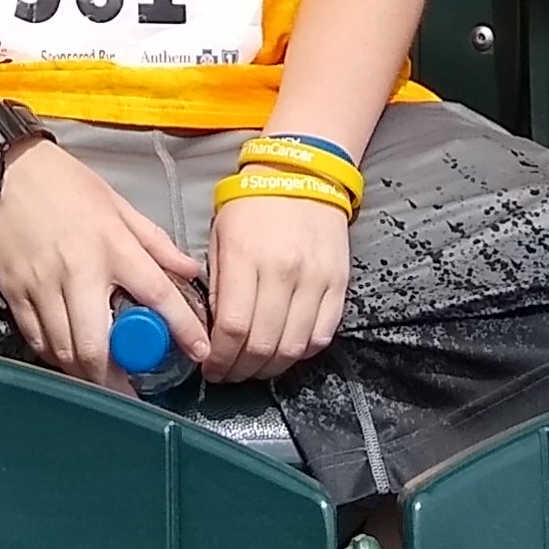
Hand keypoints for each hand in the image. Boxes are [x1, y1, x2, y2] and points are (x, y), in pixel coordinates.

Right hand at [0, 142, 206, 385]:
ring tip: (101, 382)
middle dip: (115, 379)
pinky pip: (35, 337)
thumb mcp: (117, 203)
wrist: (1, 166)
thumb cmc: (61, 181)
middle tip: (130, 392)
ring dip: (84, 374)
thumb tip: (188, 270)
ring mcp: (42, 284)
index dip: (182, 328)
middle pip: (96, 345)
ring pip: (63, 349)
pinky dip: (53, 355)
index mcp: (111, 245)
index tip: (199, 353)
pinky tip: (66, 357)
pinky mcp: (13, 289)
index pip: (156, 294)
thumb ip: (155, 241)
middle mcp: (78, 270)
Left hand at [204, 190, 349, 380]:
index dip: (219, 358)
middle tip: (229, 374)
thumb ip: (218, 285)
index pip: (233, 327)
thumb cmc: (253, 205)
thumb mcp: (220, 237)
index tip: (210, 367)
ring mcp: (315, 279)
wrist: (302, 175)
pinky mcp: (338, 284)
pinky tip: (284, 352)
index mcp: (245, 256)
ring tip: (254, 368)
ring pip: (293, 347)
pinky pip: (322, 335)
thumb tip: (214, 332)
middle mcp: (283, 271)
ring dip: (270, 368)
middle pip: (262, 344)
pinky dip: (301, 353)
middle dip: (240, 370)